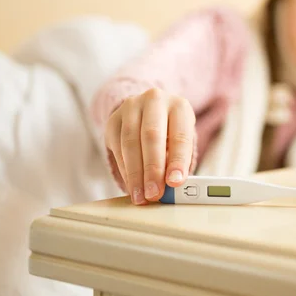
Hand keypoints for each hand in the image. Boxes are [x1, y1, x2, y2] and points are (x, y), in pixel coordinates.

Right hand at [105, 88, 195, 204]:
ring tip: (141, 195)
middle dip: (152, 169)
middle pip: (152, 136)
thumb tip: (172, 187)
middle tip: (154, 193)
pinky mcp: (113, 119)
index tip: (175, 182)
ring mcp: (131, 107)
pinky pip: (117, 147)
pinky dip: (125, 170)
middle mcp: (155, 100)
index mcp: (179, 106)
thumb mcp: (182, 141)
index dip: (178, 160)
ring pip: (131, 142)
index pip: (180, 135)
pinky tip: (131, 185)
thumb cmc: (172, 132)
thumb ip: (179, 161)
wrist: (150, 111)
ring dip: (135, 174)